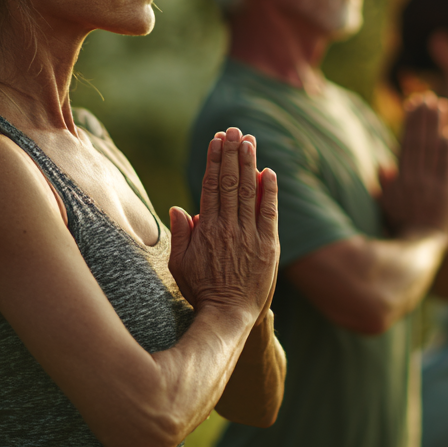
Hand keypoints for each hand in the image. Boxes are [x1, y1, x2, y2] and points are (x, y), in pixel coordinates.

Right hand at [169, 128, 279, 325]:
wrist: (228, 316)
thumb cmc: (201, 290)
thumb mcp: (179, 264)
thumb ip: (180, 235)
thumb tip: (178, 208)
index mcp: (206, 229)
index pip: (211, 186)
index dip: (214, 161)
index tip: (216, 140)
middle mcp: (228, 227)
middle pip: (230, 182)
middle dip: (232, 153)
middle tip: (234, 130)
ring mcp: (249, 235)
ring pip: (249, 191)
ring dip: (249, 164)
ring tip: (248, 141)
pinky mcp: (269, 245)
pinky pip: (269, 212)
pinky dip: (269, 191)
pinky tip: (269, 172)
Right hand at [379, 93, 447, 239]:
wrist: (421, 248)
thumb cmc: (402, 226)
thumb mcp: (386, 207)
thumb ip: (384, 187)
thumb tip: (383, 167)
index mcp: (398, 180)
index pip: (404, 144)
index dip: (409, 122)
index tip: (413, 103)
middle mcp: (413, 179)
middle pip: (419, 141)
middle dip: (423, 117)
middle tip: (428, 96)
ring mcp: (430, 186)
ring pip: (432, 149)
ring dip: (437, 125)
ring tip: (441, 105)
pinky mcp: (446, 193)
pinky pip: (447, 167)